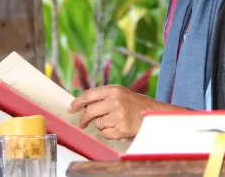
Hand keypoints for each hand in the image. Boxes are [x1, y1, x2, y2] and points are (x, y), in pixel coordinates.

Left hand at [68, 85, 186, 140]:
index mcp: (113, 90)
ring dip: (102, 125)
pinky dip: (109, 133)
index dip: (77, 102)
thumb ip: (103, 96)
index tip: (71, 108)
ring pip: (98, 124)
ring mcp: (119, 115)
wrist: (153, 114)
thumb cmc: (134, 104)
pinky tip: (118, 128)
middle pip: (90, 111)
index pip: (89, 95)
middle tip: (82, 123)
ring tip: (114, 121)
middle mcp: (115, 101)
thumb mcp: (120, 93)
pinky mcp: (122, 128)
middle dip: (83, 119)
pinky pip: (106, 133)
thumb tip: (83, 105)